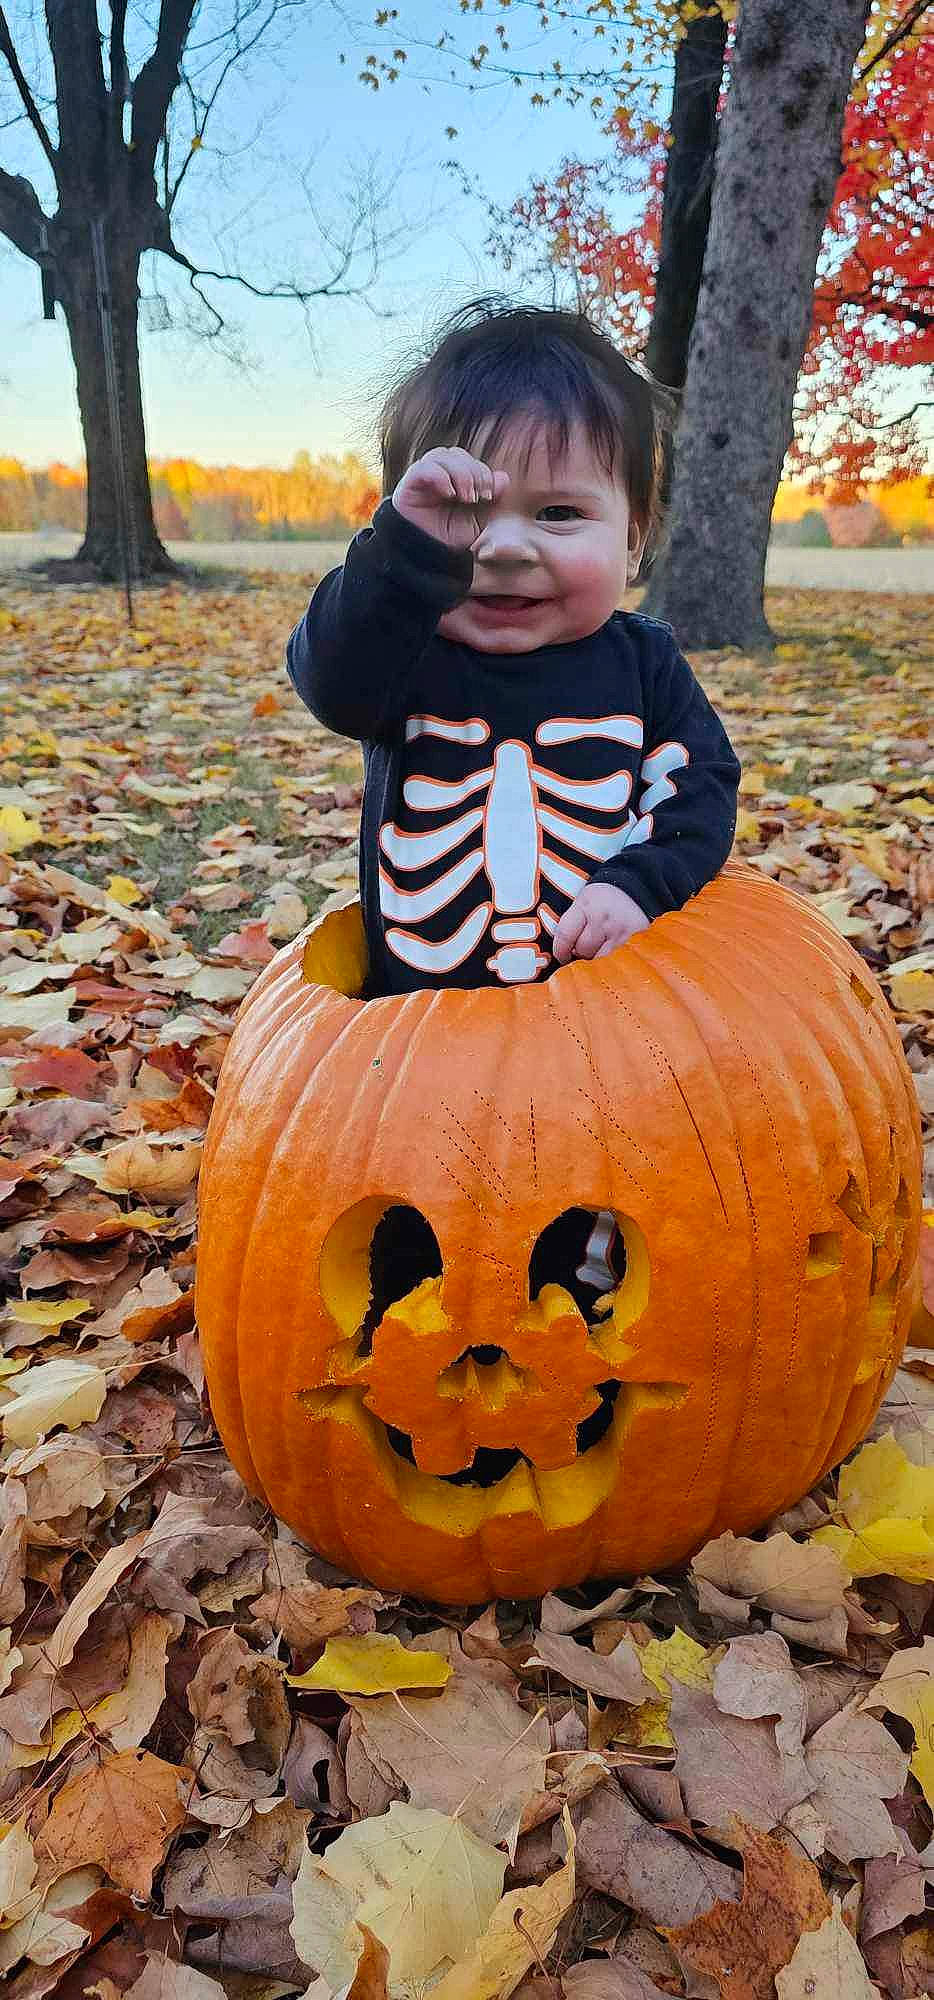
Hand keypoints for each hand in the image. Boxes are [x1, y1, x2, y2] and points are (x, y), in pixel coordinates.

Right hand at [392, 447, 509, 550]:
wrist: (429, 556)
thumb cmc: (452, 538)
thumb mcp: (479, 519)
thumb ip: (492, 499)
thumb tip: (503, 477)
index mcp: (454, 479)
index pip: (469, 460)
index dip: (482, 472)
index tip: (488, 496)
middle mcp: (437, 474)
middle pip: (456, 454)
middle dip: (473, 473)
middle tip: (476, 497)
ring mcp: (421, 478)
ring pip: (440, 455)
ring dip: (459, 473)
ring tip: (465, 497)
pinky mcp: (408, 485)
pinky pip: (422, 468)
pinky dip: (439, 476)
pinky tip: (448, 494)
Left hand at [552, 883, 649, 963]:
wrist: (638, 883)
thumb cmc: (605, 894)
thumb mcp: (584, 899)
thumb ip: (572, 921)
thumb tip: (561, 948)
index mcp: (585, 905)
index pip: (565, 935)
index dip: (560, 950)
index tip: (561, 955)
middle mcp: (602, 919)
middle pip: (582, 951)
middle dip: (579, 953)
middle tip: (581, 949)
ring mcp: (619, 930)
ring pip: (598, 957)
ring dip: (594, 956)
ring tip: (596, 946)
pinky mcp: (633, 939)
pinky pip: (614, 957)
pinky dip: (609, 956)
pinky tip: (609, 947)